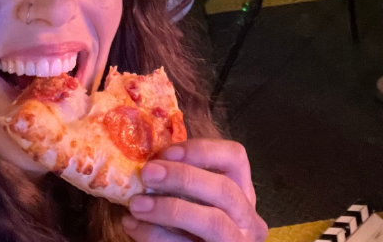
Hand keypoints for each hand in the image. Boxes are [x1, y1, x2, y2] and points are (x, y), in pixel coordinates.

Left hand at [123, 139, 267, 241]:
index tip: (167, 152)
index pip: (235, 157)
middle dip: (184, 177)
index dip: (202, 150)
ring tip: (135, 204)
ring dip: (170, 209)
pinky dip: (157, 236)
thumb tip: (152, 161)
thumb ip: (182, 181)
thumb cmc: (191, 228)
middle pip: (224, 189)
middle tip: (148, 173)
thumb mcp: (196, 201)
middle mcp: (248, 218)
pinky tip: (133, 226)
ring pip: (213, 221)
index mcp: (243, 192)